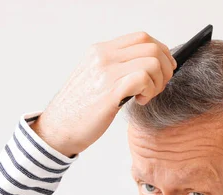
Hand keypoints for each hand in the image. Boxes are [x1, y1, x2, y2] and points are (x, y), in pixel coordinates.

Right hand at [31, 31, 176, 156]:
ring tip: (146, 96)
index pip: (142, 37)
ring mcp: (106, 72)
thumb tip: (147, 66)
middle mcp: (103, 57)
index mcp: (100, 51)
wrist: (57, 129)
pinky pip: (143, 79)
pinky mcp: (110, 92)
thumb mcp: (94, 77)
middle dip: (165, 69)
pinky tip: (140, 101)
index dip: (161, 52)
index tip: (165, 69)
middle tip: (157, 87)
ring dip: (158, 82)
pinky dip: (149, 91)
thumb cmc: (77, 109)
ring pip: (152, 63)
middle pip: (152, 48)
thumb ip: (116, 68)